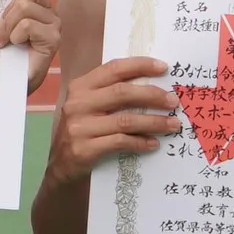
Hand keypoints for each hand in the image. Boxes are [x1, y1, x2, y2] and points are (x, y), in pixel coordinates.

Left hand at [0, 0, 59, 94]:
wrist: (6, 82)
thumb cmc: (2, 51)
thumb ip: (4, 1)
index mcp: (36, 0)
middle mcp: (49, 8)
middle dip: (10, 8)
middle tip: (2, 29)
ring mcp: (54, 23)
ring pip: (26, 6)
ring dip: (8, 24)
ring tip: (5, 40)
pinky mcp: (53, 39)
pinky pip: (28, 25)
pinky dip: (14, 35)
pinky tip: (14, 46)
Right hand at [44, 56, 180, 189]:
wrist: (60, 167)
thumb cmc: (82, 131)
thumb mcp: (88, 106)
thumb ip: (110, 94)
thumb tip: (151, 87)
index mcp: (81, 86)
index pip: (113, 69)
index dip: (140, 65)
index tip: (163, 67)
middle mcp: (78, 103)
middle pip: (122, 93)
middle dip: (153, 95)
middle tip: (173, 101)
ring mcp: (80, 127)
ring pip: (125, 120)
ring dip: (154, 122)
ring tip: (172, 125)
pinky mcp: (84, 149)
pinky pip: (120, 142)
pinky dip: (141, 142)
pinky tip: (153, 144)